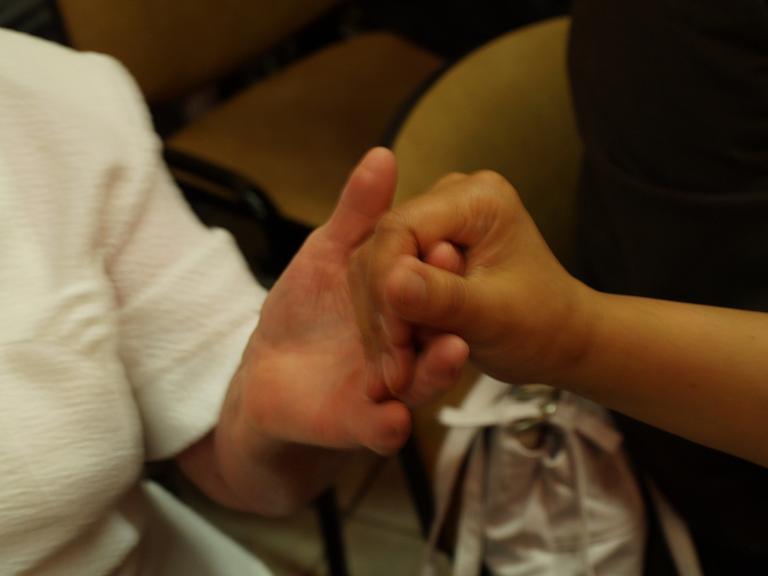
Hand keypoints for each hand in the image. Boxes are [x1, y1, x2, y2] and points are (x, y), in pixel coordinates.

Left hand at [222, 149, 467, 459]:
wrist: (271, 372)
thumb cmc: (307, 308)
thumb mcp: (331, 254)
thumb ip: (358, 215)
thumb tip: (382, 154)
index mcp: (407, 302)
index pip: (431, 282)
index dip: (438, 267)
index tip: (447, 243)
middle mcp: (410, 344)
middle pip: (439, 331)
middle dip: (448, 316)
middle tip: (457, 299)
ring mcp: (390, 387)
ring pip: (422, 381)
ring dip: (437, 370)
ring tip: (452, 353)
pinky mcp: (362, 424)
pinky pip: (381, 428)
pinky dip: (386, 425)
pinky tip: (392, 419)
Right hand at [351, 170, 594, 392]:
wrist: (558, 339)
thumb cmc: (541, 325)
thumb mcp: (495, 316)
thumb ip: (444, 298)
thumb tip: (390, 283)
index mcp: (477, 199)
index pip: (400, 229)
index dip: (384, 283)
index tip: (393, 338)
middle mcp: (450, 199)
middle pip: (382, 248)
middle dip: (382, 310)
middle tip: (393, 368)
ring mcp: (433, 225)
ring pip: (375, 269)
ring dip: (380, 322)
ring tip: (396, 373)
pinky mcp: (422, 251)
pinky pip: (384, 283)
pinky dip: (386, 322)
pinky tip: (395, 360)